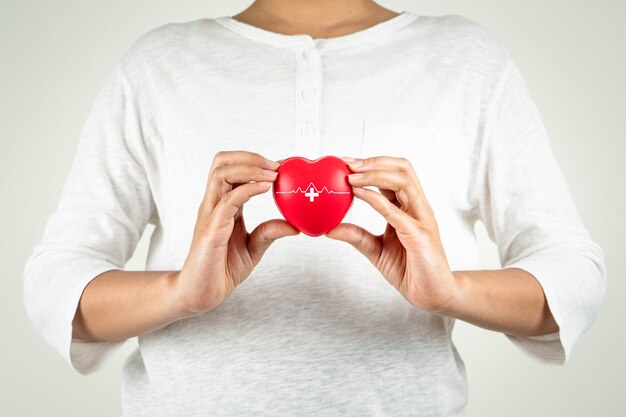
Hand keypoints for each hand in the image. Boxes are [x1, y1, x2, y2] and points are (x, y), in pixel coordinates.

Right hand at [171, 151, 299, 317]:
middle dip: (251, 157)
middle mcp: (214, 204)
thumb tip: (294, 225)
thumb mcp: (253, 249)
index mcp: (223, 205)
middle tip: (276, 166)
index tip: (281, 167)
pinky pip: (228, 200)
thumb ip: (269, 232)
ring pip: (221, 173)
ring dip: (250, 168)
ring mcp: (210, 215)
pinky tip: (266, 188)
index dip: (256, 162)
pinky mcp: (211, 230)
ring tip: (273, 174)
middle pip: (222, 162)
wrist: (201, 293)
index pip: (232, 169)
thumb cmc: (221, 269)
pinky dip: (248, 189)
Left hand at [325, 156, 459, 312]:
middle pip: (401, 169)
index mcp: (408, 207)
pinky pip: (397, 212)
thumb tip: (330, 228)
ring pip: (403, 182)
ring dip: (374, 175)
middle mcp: (417, 207)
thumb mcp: (376, 250)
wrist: (432, 295)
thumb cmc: (410, 270)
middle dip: (373, 162)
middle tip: (347, 163)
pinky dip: (376, 200)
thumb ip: (357, 236)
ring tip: (351, 177)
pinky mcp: (420, 236)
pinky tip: (358, 194)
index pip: (392, 175)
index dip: (369, 165)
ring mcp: (421, 219)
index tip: (344, 163)